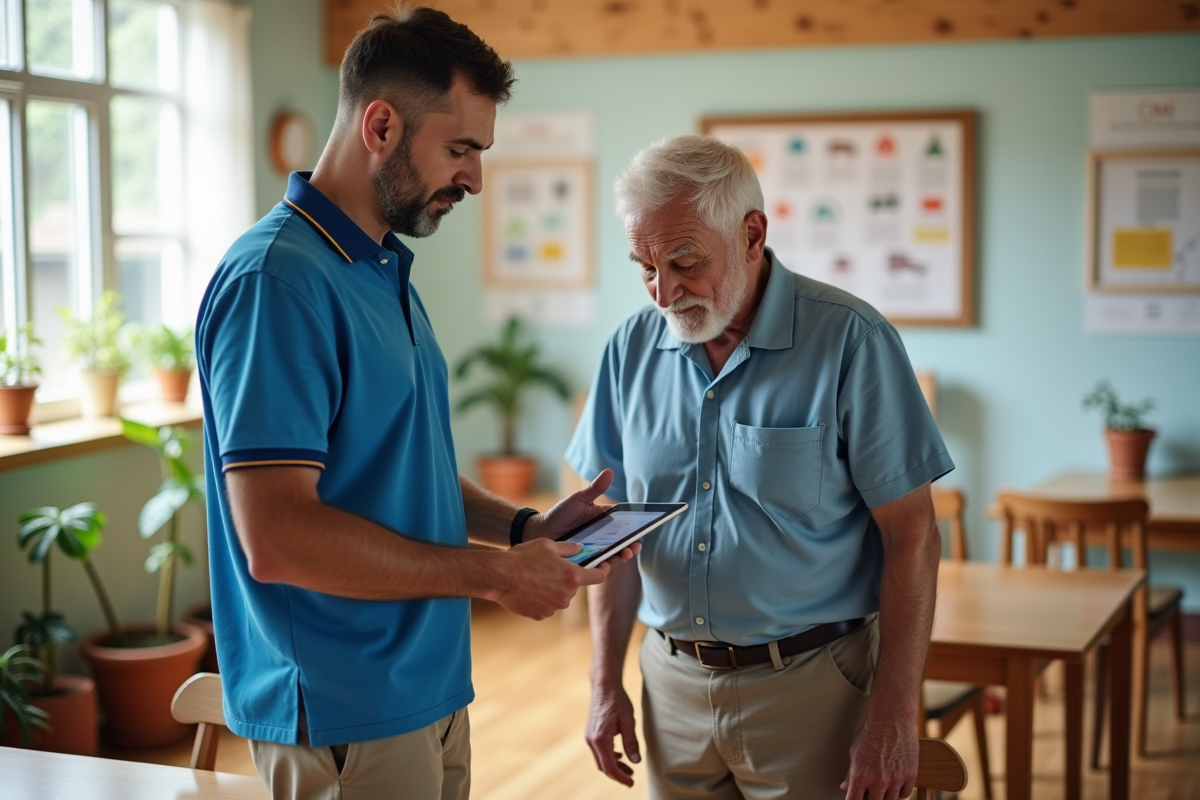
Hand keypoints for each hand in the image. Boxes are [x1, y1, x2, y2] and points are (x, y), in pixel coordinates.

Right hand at [495, 538, 611, 619]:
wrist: (499, 576)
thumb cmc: (523, 557)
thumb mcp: (548, 545)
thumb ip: (569, 548)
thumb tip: (581, 548)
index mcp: (573, 577)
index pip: (598, 577)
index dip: (603, 571)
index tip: (603, 566)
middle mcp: (566, 596)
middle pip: (575, 587)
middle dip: (567, 578)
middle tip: (551, 568)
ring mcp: (554, 608)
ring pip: (560, 597)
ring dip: (553, 589)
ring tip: (535, 577)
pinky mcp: (541, 616)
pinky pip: (546, 606)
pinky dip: (542, 599)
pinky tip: (528, 588)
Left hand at [523, 469, 641, 564]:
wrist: (541, 531)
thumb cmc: (560, 513)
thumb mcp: (578, 499)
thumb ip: (595, 489)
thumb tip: (609, 471)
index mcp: (604, 519)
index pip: (624, 523)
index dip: (635, 527)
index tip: (643, 528)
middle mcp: (603, 536)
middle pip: (623, 541)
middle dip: (632, 544)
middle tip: (635, 546)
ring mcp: (596, 549)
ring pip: (614, 554)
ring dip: (623, 555)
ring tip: (625, 554)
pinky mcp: (587, 560)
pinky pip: (599, 564)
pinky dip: (606, 564)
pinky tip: (609, 563)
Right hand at [585, 682, 640, 786]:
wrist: (604, 685)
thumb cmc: (617, 700)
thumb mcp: (628, 721)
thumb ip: (631, 742)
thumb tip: (636, 762)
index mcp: (600, 739)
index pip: (609, 766)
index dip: (620, 777)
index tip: (631, 783)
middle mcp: (591, 740)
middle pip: (603, 766)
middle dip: (617, 774)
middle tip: (632, 779)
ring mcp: (589, 736)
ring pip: (600, 759)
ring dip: (613, 766)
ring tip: (629, 770)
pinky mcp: (591, 733)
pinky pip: (599, 751)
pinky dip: (609, 757)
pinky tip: (620, 756)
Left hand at [840, 711, 918, 799]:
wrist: (891, 719)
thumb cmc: (871, 732)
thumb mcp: (854, 753)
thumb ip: (850, 773)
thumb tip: (846, 787)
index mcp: (860, 775)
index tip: (856, 799)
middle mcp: (878, 780)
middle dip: (870, 799)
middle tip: (870, 793)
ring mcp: (895, 779)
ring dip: (885, 797)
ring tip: (882, 788)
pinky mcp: (910, 775)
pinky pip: (905, 794)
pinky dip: (899, 792)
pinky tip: (895, 786)